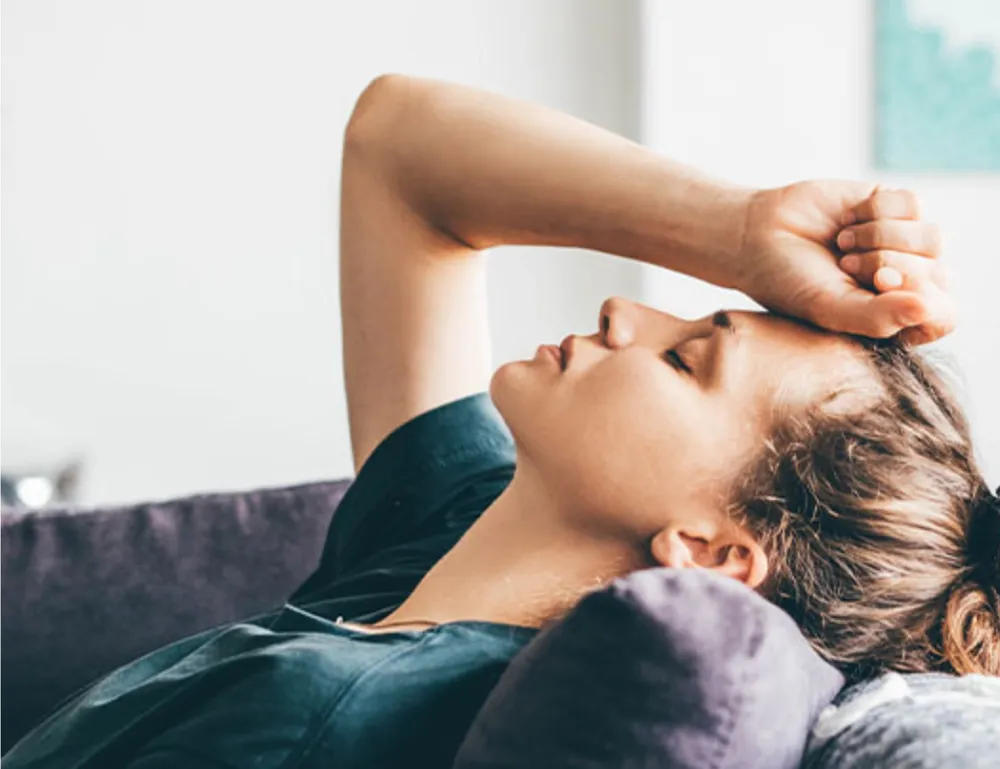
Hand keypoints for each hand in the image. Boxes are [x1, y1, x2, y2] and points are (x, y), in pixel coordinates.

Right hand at [734, 181, 953, 344]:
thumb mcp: (830, 309)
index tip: (877, 284)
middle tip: (845, 265)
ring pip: (933, 238)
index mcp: (895, 318)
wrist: (757, 235)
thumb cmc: (789, 283)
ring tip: (844, 245)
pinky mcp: (894, 207)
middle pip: (940, 273)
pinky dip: (877, 211)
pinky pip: (914, 204)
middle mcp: (907, 283)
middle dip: (888, 265)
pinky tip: (848, 221)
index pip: (943, 314)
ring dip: (881, 238)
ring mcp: (904, 244)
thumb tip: (928, 307)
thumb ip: (879, 318)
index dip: (918, 298)